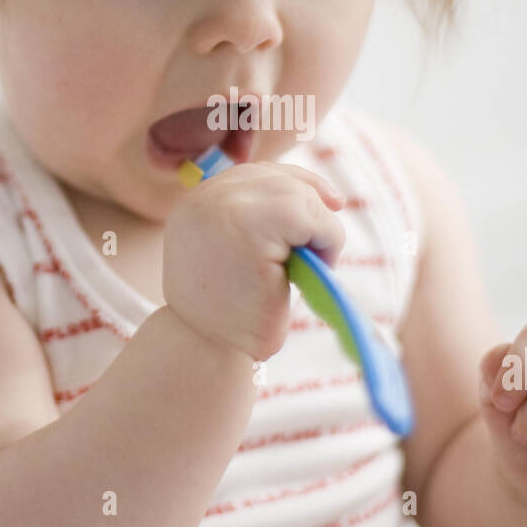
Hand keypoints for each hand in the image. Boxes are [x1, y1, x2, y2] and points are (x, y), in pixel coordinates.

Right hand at [163, 161, 346, 361]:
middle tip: (318, 254)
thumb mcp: (236, 254)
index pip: (258, 173)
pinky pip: (312, 218)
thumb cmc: (230, 313)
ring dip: (322, 232)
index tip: (331, 204)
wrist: (209, 353)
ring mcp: (223, 211)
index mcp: (195, 204)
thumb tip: (331, 198)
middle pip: (281, 180)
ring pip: (301, 197)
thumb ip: (260, 220)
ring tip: (310, 268)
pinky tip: (313, 270)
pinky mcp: (249, 231)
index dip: (300, 184)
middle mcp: (202, 199)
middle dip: (312, 211)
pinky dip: (327, 240)